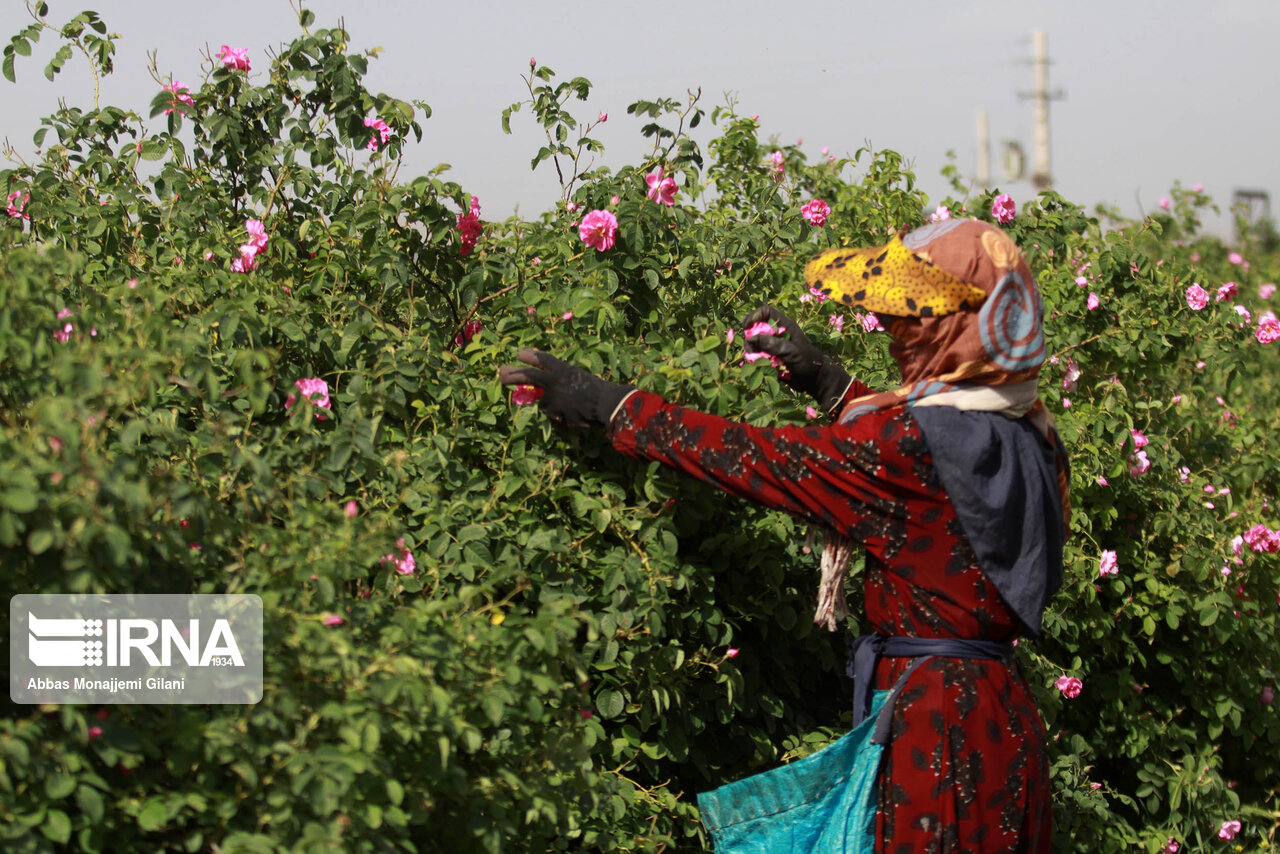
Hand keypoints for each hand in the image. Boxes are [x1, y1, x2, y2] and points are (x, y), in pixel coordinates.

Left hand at [498, 348, 632, 428]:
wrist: (607, 404)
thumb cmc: (600, 392)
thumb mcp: (580, 379)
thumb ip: (562, 381)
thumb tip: (544, 389)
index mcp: (564, 369)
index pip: (543, 360)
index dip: (531, 356)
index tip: (520, 354)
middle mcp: (555, 380)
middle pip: (528, 375)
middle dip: (513, 374)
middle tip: (501, 373)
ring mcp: (553, 396)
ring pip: (544, 402)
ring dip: (554, 406)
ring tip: (573, 406)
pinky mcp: (554, 411)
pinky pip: (553, 414)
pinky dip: (560, 416)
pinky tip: (574, 415)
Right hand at [742, 305, 851, 413]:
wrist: (814, 379)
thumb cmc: (807, 361)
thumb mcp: (791, 351)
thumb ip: (772, 344)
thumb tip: (751, 339)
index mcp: (784, 325)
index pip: (765, 312)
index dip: (754, 316)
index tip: (746, 327)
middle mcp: (776, 334)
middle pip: (755, 329)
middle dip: (750, 339)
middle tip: (751, 351)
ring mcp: (772, 346)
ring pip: (754, 345)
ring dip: (752, 353)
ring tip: (757, 362)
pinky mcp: (770, 358)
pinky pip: (757, 357)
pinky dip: (756, 363)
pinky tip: (762, 368)